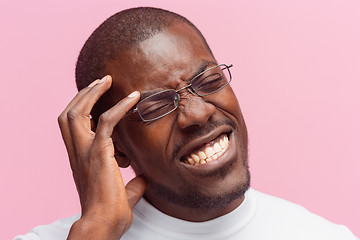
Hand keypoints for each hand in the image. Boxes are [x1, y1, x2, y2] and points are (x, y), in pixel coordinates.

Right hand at [57, 75, 145, 238]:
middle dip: (82, 95)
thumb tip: (143, 181)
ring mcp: (85, 152)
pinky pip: (106, 121)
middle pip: (68, 114)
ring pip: (78, 113)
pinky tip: (134, 98)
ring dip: (92, 94)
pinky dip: (119, 106)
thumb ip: (131, 184)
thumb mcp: (121, 193)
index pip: (71, 126)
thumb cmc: (110, 212)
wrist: (104, 224)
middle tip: (100, 81)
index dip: (80, 108)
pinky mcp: (99, 153)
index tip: (94, 96)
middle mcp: (77, 152)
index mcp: (79, 158)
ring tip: (107, 80)